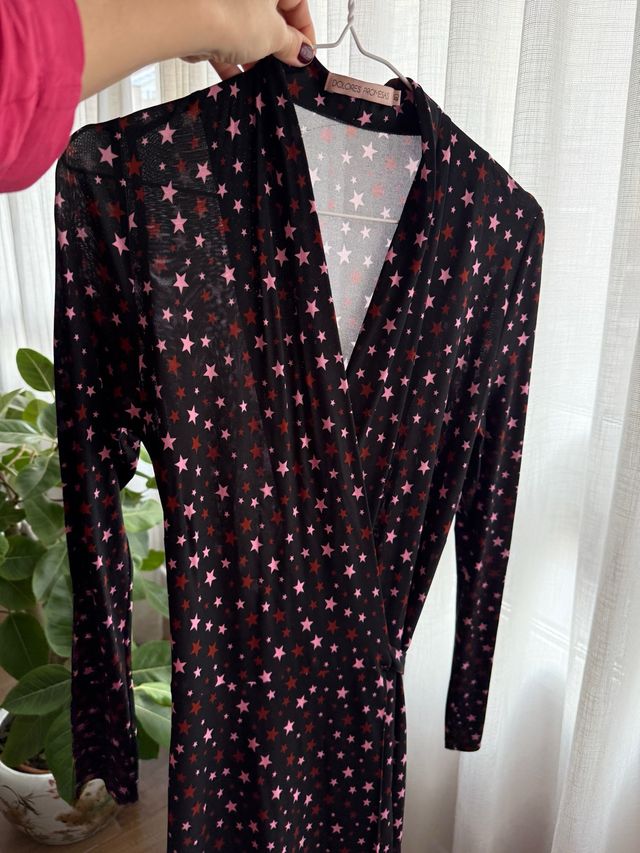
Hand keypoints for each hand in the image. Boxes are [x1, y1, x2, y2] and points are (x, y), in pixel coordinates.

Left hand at [182, 0, 316, 80]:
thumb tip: (302, 51)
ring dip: (254, 52)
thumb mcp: (274, 36)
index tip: (305, 55)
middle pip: (269, 14)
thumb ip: (291, 44)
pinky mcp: (204, 14)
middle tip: (282, 66)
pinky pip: (223, 35)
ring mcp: (224, 0)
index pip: (297, 2)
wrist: (185, 18)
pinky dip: (230, 56)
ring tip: (259, 73)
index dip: (305, 31)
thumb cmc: (234, 16)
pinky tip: (237, 76)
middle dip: (277, 43)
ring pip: (245, 25)